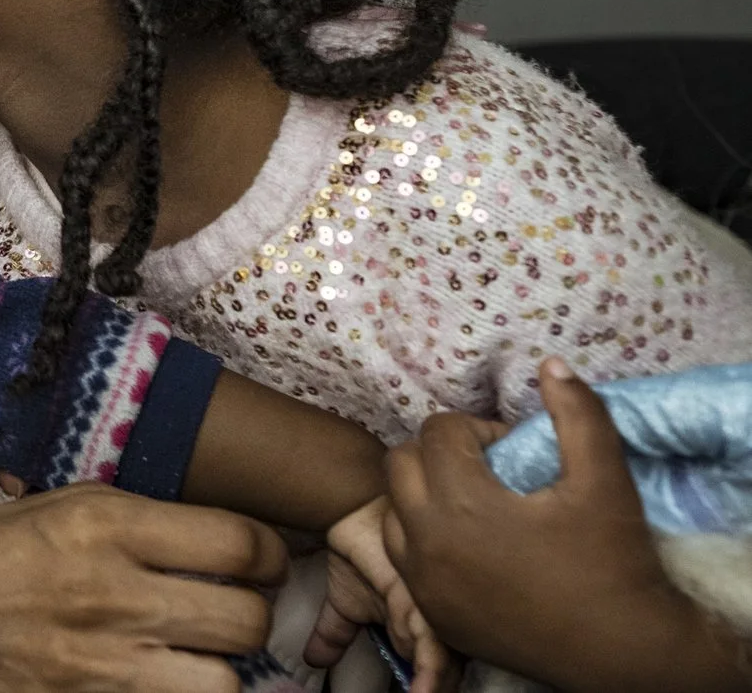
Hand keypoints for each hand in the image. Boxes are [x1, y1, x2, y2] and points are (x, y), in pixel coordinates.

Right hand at [0, 486, 292, 690]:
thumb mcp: (55, 506)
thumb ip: (135, 517)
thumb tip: (216, 536)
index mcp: (105, 526)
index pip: (240, 542)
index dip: (266, 554)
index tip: (258, 560)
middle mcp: (115, 594)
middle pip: (246, 618)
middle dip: (250, 614)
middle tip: (231, 610)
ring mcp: (105, 664)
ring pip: (225, 682)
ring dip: (218, 669)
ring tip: (196, 654)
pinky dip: (176, 692)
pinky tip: (160, 677)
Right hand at [309, 497, 452, 692]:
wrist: (351, 505)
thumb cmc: (357, 544)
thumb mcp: (345, 599)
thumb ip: (336, 632)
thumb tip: (311, 659)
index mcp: (427, 620)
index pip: (442, 665)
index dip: (434, 685)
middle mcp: (438, 613)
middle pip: (449, 666)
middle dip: (439, 686)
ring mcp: (431, 603)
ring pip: (442, 658)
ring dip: (434, 683)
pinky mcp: (418, 592)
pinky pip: (428, 636)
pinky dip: (429, 668)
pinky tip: (422, 690)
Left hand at [386, 358, 750, 692]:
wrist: (626, 654)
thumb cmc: (616, 564)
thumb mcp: (605, 480)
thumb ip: (579, 414)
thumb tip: (551, 365)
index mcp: (461, 505)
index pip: (438, 432)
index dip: (478, 430)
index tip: (514, 451)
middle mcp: (427, 543)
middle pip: (402, 464)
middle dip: (440, 454)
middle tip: (488, 470)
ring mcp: (425, 584)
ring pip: (394, 512)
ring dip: (424, 497)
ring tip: (475, 505)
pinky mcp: (434, 615)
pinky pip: (405, 560)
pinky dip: (424, 542)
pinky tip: (469, 546)